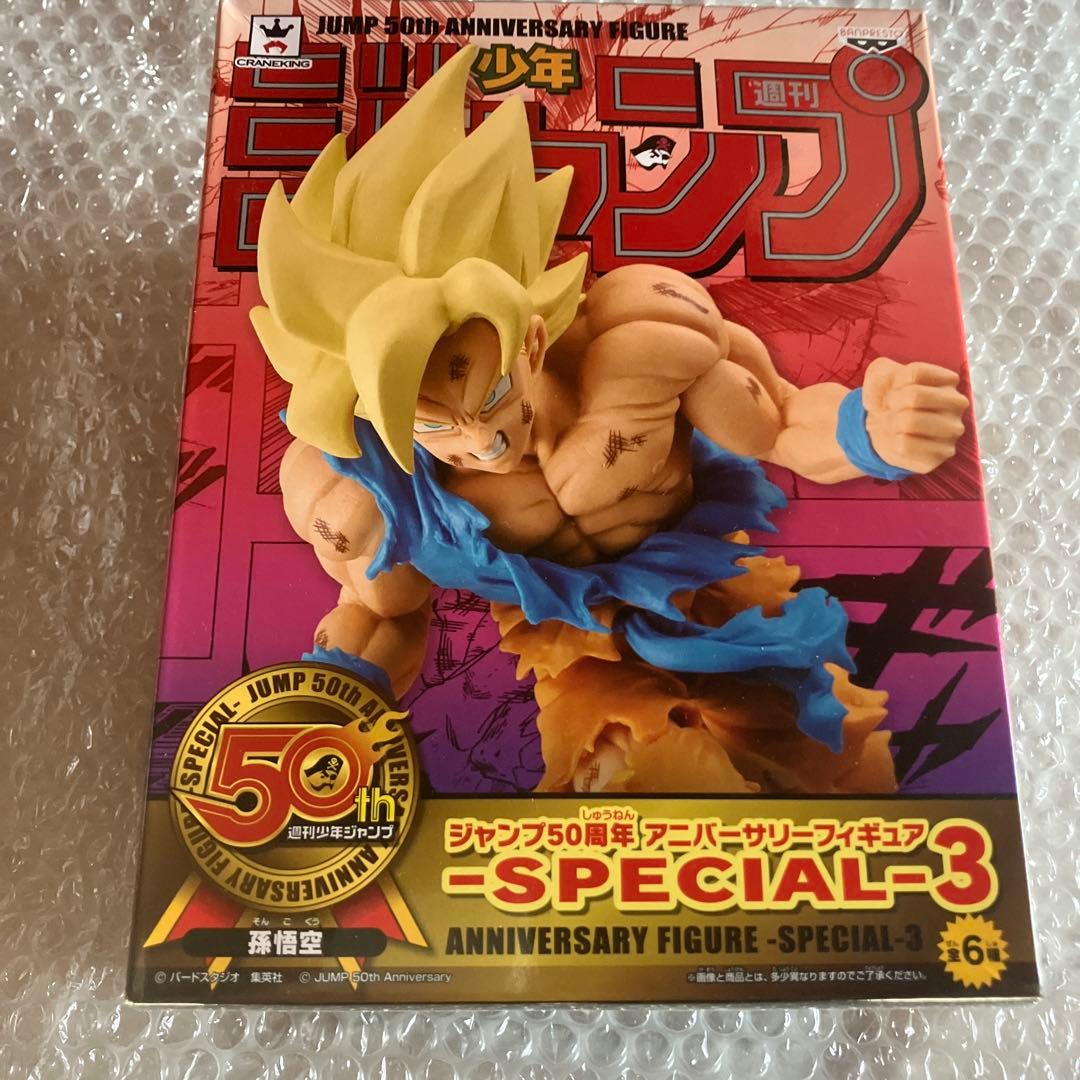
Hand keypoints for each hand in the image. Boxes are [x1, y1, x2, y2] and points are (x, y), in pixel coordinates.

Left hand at [862, 358, 967, 473]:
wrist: (885, 431)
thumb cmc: (889, 400)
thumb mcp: (879, 377)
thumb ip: (877, 376)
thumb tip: (877, 402)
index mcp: (947, 380)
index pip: (916, 373)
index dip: (893, 383)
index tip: (892, 391)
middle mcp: (957, 403)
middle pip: (915, 396)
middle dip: (891, 403)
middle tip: (889, 409)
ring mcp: (953, 430)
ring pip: (910, 421)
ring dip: (890, 423)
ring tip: (893, 424)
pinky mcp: (942, 453)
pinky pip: (905, 445)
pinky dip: (891, 441)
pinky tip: (897, 440)